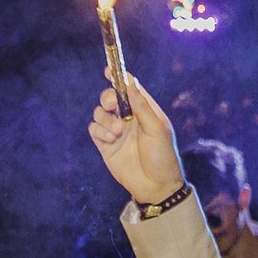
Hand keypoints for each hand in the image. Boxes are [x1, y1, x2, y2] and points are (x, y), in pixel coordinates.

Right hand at [87, 71, 186, 207]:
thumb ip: (142, 105)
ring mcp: (116, 132)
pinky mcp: (106, 145)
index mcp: (144, 111)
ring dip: (105, 119)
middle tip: (114, 106)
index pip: (129, 88)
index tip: (108, 70)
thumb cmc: (163, 157)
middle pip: (109, 97)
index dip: (118, 77)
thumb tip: (129, 82)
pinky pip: (94, 129)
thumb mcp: (157, 128)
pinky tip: (111, 140)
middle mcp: (128, 118)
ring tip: (117, 132)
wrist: (156, 187)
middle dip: (108, 98)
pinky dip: (99, 131)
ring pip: (99, 113)